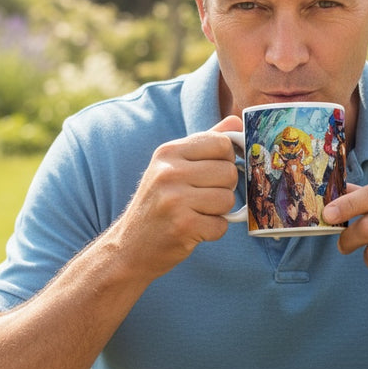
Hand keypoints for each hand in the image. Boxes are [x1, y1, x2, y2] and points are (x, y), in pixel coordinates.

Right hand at [113, 116, 242, 281]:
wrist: (129, 247)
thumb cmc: (157, 203)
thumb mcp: (172, 166)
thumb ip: (205, 142)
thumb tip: (238, 121)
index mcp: (168, 152)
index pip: (221, 143)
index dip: (226, 159)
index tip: (213, 171)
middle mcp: (169, 172)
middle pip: (229, 172)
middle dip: (223, 188)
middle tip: (200, 198)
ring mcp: (175, 199)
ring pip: (228, 199)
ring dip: (218, 212)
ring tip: (195, 213)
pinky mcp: (183, 226)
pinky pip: (221, 225)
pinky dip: (212, 231)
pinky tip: (192, 230)